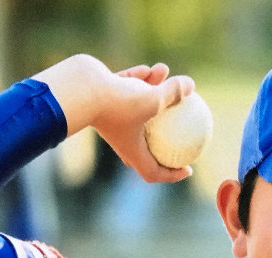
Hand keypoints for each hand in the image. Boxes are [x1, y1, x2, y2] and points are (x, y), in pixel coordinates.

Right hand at [33, 54, 194, 182]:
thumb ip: (174, 93)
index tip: (187, 169)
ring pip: (137, 108)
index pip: (153, 171)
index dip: (171, 174)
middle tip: (181, 134)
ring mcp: (111, 117)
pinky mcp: (102, 98)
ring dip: (153, 92)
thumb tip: (192, 86)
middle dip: (163, 140)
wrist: (78, 88)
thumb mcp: (153, 100)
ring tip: (166, 75)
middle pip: (145, 145)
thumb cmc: (117, 102)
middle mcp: (121, 138)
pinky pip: (124, 91)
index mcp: (131, 151)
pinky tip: (151, 69)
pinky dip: (137, 81)